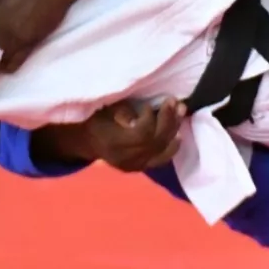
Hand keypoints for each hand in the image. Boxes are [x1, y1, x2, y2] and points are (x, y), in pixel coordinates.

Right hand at [63, 99, 186, 170]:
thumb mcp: (103, 110)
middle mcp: (126, 159)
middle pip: (155, 142)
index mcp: (113, 143)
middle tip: (174, 100)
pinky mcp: (141, 168)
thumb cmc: (96, 119)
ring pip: (161, 150)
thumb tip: (133, 119)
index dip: (149, 119)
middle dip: (167, 119)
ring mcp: (134, 166)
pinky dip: (172, 146)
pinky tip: (178, 133)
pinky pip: (161, 159)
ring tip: (180, 111)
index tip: (149, 104)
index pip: (141, 135)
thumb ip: (119, 112)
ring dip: (174, 129)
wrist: (88, 141)